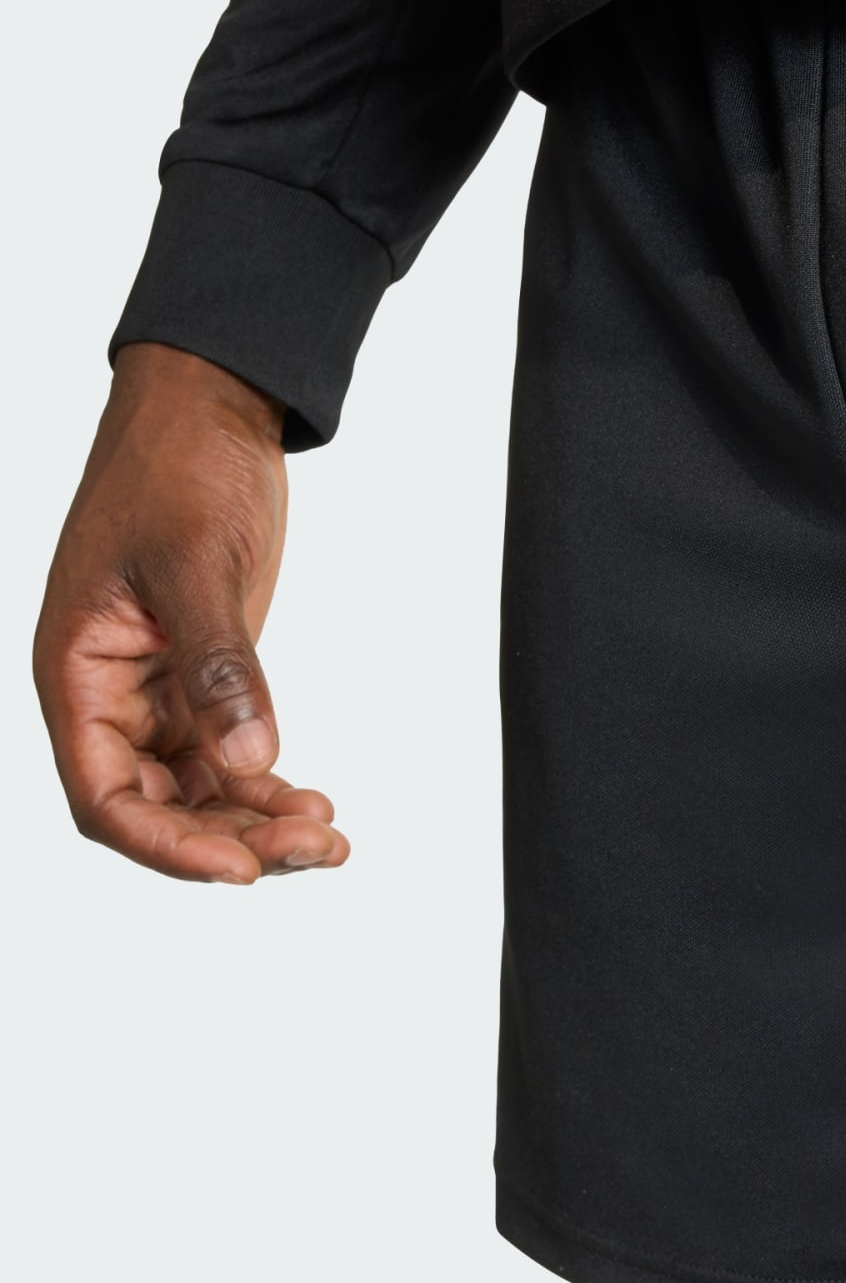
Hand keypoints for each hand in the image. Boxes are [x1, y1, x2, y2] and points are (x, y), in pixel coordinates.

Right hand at [34, 342, 349, 883]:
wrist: (210, 412)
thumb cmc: (179, 469)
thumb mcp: (196, 564)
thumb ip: (220, 666)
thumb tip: (248, 763)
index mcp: (77, 673)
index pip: (104, 796)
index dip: (167, 846)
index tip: (243, 870)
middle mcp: (108, 696)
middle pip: (156, 809)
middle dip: (233, 840)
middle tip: (319, 847)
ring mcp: (155, 692)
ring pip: (197, 792)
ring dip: (259, 823)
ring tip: (333, 837)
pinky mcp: (200, 679)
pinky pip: (224, 759)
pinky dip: (267, 787)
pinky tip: (316, 804)